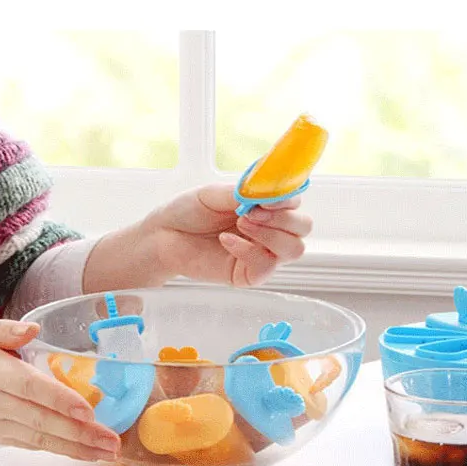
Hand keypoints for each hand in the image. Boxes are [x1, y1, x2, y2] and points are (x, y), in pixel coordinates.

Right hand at [0, 318, 120, 461]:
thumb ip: (2, 329)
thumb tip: (34, 329)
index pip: (29, 387)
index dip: (59, 400)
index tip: (88, 410)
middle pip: (41, 419)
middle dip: (80, 433)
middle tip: (112, 441)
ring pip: (39, 437)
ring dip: (76, 448)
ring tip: (107, 452)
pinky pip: (31, 443)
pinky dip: (58, 450)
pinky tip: (84, 453)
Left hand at [84, 184, 312, 289]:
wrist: (162, 236)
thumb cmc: (187, 211)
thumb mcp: (214, 193)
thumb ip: (244, 192)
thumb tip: (269, 191)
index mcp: (265, 205)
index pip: (296, 201)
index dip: (290, 197)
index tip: (268, 195)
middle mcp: (269, 229)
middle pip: (304, 227)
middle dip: (283, 218)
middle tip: (253, 212)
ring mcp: (262, 252)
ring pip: (294, 249)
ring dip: (271, 235)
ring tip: (241, 224)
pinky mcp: (250, 274)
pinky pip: (266, 266)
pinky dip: (249, 251)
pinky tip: (227, 242)